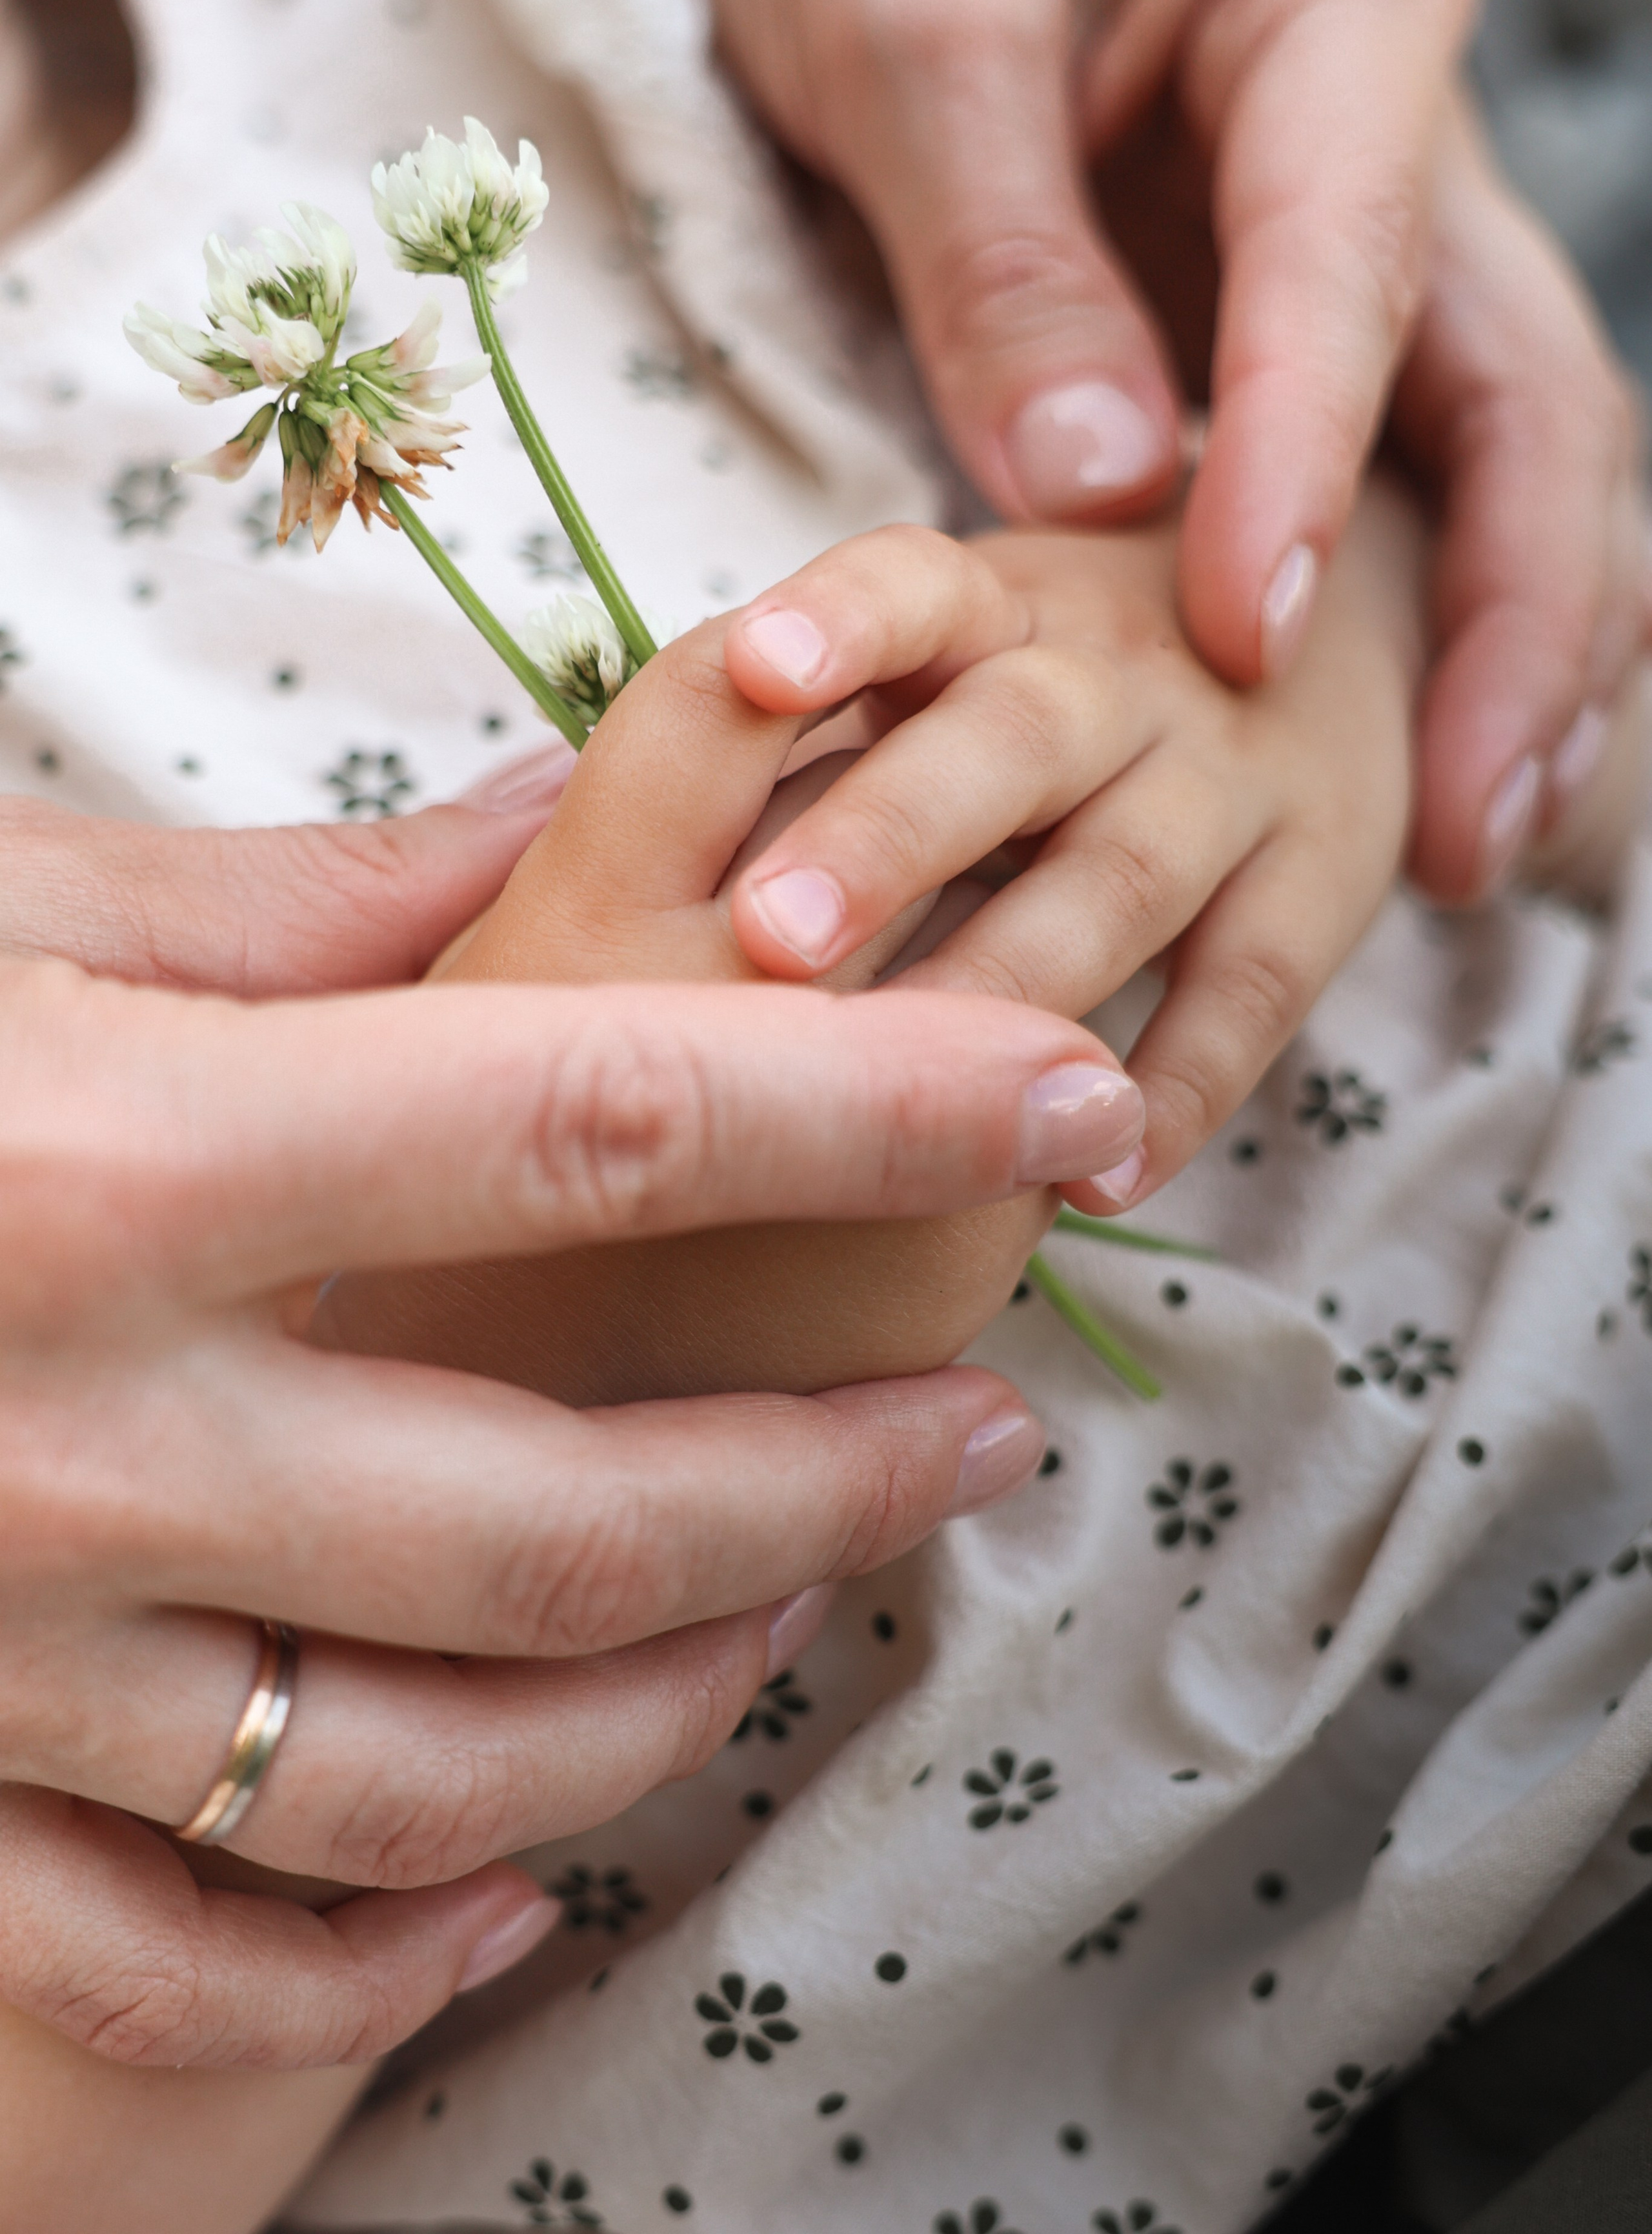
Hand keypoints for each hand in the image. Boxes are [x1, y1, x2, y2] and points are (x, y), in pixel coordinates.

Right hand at [0, 783, 1129, 2069]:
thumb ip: (301, 904)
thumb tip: (567, 833)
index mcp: (115, 1161)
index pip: (610, 1121)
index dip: (883, 1104)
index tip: (1074, 1094)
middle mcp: (72, 1434)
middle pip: (572, 1511)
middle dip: (835, 1478)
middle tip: (988, 1423)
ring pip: (435, 1765)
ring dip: (674, 1701)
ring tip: (805, 1601)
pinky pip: (199, 1966)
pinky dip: (389, 1963)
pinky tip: (527, 1898)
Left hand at [282, 0, 1646, 903]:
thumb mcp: (900, 26)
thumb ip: (997, 251)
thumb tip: (1109, 490)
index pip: (1349, 256)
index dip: (1310, 460)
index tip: (1249, 642)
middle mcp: (1394, 125)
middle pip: (1518, 389)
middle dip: (1511, 616)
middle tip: (1459, 824)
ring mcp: (1369, 239)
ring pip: (1501, 465)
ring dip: (1506, 660)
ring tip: (1462, 852)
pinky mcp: (1304, 335)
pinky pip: (1405, 497)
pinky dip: (1419, 639)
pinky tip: (1400, 782)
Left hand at [324, 496, 1411, 1414]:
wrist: (1323, 597)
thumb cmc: (1051, 681)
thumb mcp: (955, 650)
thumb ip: (818, 726)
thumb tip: (571, 830)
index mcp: (991, 600)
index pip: (908, 585)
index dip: (837, 622)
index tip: (752, 672)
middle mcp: (1114, 660)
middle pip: (1005, 736)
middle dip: (892, 831)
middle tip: (768, 941)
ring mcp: (1230, 761)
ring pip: (1123, 866)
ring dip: (1016, 968)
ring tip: (901, 1080)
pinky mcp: (1325, 867)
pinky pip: (1251, 985)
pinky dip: (1182, 1082)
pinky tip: (1093, 1181)